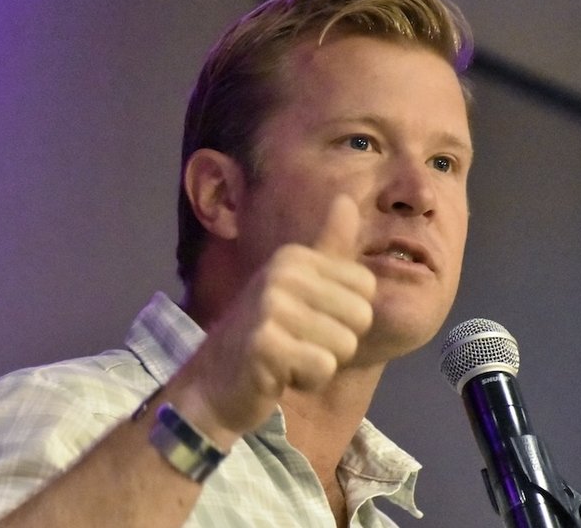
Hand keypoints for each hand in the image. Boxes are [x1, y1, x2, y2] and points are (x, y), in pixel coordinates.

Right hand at [169, 195, 376, 447]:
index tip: (308, 321)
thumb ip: (328, 246)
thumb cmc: (264, 333)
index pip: (366, 288)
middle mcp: (281, 273)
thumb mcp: (298, 283)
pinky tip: (279, 375)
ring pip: (344, 345)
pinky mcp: (264, 345)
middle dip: (336, 342)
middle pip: (360, 317)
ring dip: (319, 363)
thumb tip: (347, 198)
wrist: (214, 383)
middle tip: (297, 344)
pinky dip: (307, 380)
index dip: (345, 315)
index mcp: (294, 256)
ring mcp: (270, 308)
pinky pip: (323, 367)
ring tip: (287, 358)